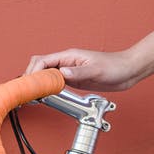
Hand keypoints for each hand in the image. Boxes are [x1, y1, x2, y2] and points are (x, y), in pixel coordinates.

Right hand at [23, 48, 141, 92]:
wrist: (128, 71)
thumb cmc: (115, 66)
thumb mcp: (96, 70)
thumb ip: (78, 73)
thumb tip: (61, 74)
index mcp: (69, 56)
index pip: (43, 61)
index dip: (32, 72)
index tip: (28, 84)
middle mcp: (67, 63)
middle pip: (41, 66)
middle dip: (31, 77)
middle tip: (26, 92)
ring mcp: (70, 71)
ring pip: (46, 74)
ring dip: (38, 83)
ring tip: (31, 96)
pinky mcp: (74, 79)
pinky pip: (55, 82)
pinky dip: (47, 88)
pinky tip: (46, 96)